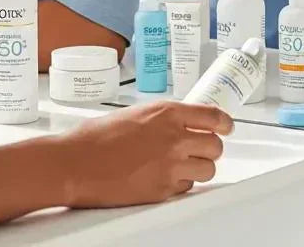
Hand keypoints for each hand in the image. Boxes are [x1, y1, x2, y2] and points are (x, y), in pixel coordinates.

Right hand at [60, 101, 232, 207]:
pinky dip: (182, 184)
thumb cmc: (97, 137)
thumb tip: (181, 123)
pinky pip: (187, 188)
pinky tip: (166, 178)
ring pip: (207, 169)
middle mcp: (174, 138)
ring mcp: (170, 166)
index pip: (213, 116)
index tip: (227, 127)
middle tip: (203, 149)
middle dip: (211, 148)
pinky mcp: (162, 191)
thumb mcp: (138, 114)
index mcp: (168, 113)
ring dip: (200, 167)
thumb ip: (164, 118)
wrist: (75, 163)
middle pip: (215, 145)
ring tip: (184, 166)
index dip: (225, 123)